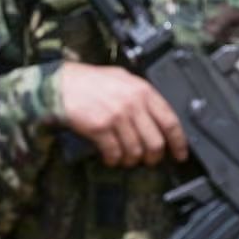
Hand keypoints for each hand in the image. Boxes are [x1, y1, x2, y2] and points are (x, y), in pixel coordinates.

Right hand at [60, 62, 188, 167]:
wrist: (59, 84)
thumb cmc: (87, 81)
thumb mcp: (120, 78)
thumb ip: (139, 94)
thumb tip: (156, 116)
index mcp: (141, 90)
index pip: (170, 121)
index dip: (178, 142)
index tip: (179, 153)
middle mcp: (132, 103)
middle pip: (155, 141)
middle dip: (153, 157)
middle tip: (149, 161)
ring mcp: (117, 116)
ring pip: (135, 151)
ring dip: (131, 160)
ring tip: (125, 159)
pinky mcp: (100, 128)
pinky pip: (114, 153)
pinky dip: (113, 160)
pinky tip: (110, 158)